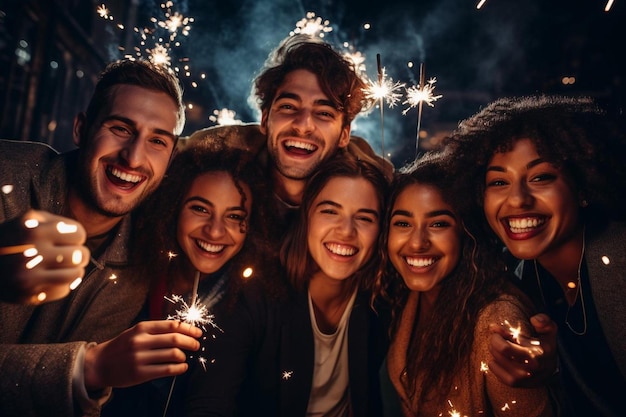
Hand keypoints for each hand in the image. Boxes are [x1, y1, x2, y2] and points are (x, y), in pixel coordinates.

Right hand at [0, 210, 89, 303]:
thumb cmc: (12, 239)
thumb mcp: (28, 220)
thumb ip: (57, 223)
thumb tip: (81, 239)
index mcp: (32, 230)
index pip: (79, 234)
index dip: (76, 237)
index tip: (68, 240)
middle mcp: (30, 253)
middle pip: (80, 254)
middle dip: (78, 254)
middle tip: (68, 256)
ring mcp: (29, 277)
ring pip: (76, 274)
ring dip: (74, 271)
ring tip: (64, 268)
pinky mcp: (28, 296)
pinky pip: (63, 291)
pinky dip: (60, 285)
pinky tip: (47, 279)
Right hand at [83, 320, 202, 390]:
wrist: (99, 363)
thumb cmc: (122, 346)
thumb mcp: (136, 331)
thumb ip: (156, 330)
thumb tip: (182, 329)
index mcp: (142, 328)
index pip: (172, 325)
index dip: (189, 329)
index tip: (198, 333)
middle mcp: (141, 341)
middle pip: (175, 339)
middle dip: (190, 342)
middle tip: (196, 345)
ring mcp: (140, 357)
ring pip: (173, 354)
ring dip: (184, 356)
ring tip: (184, 357)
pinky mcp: (140, 373)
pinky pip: (167, 370)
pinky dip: (179, 368)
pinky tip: (182, 367)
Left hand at [487, 313, 558, 387]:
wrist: (550, 369)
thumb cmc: (545, 345)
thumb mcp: (549, 330)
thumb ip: (544, 321)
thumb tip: (534, 320)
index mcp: (540, 350)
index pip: (510, 343)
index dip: (498, 334)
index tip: (497, 330)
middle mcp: (533, 365)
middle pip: (503, 351)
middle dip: (495, 341)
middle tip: (495, 338)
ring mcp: (527, 377)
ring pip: (501, 364)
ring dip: (493, 353)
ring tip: (495, 347)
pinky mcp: (520, 384)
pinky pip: (502, 378)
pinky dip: (495, 367)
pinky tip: (495, 360)